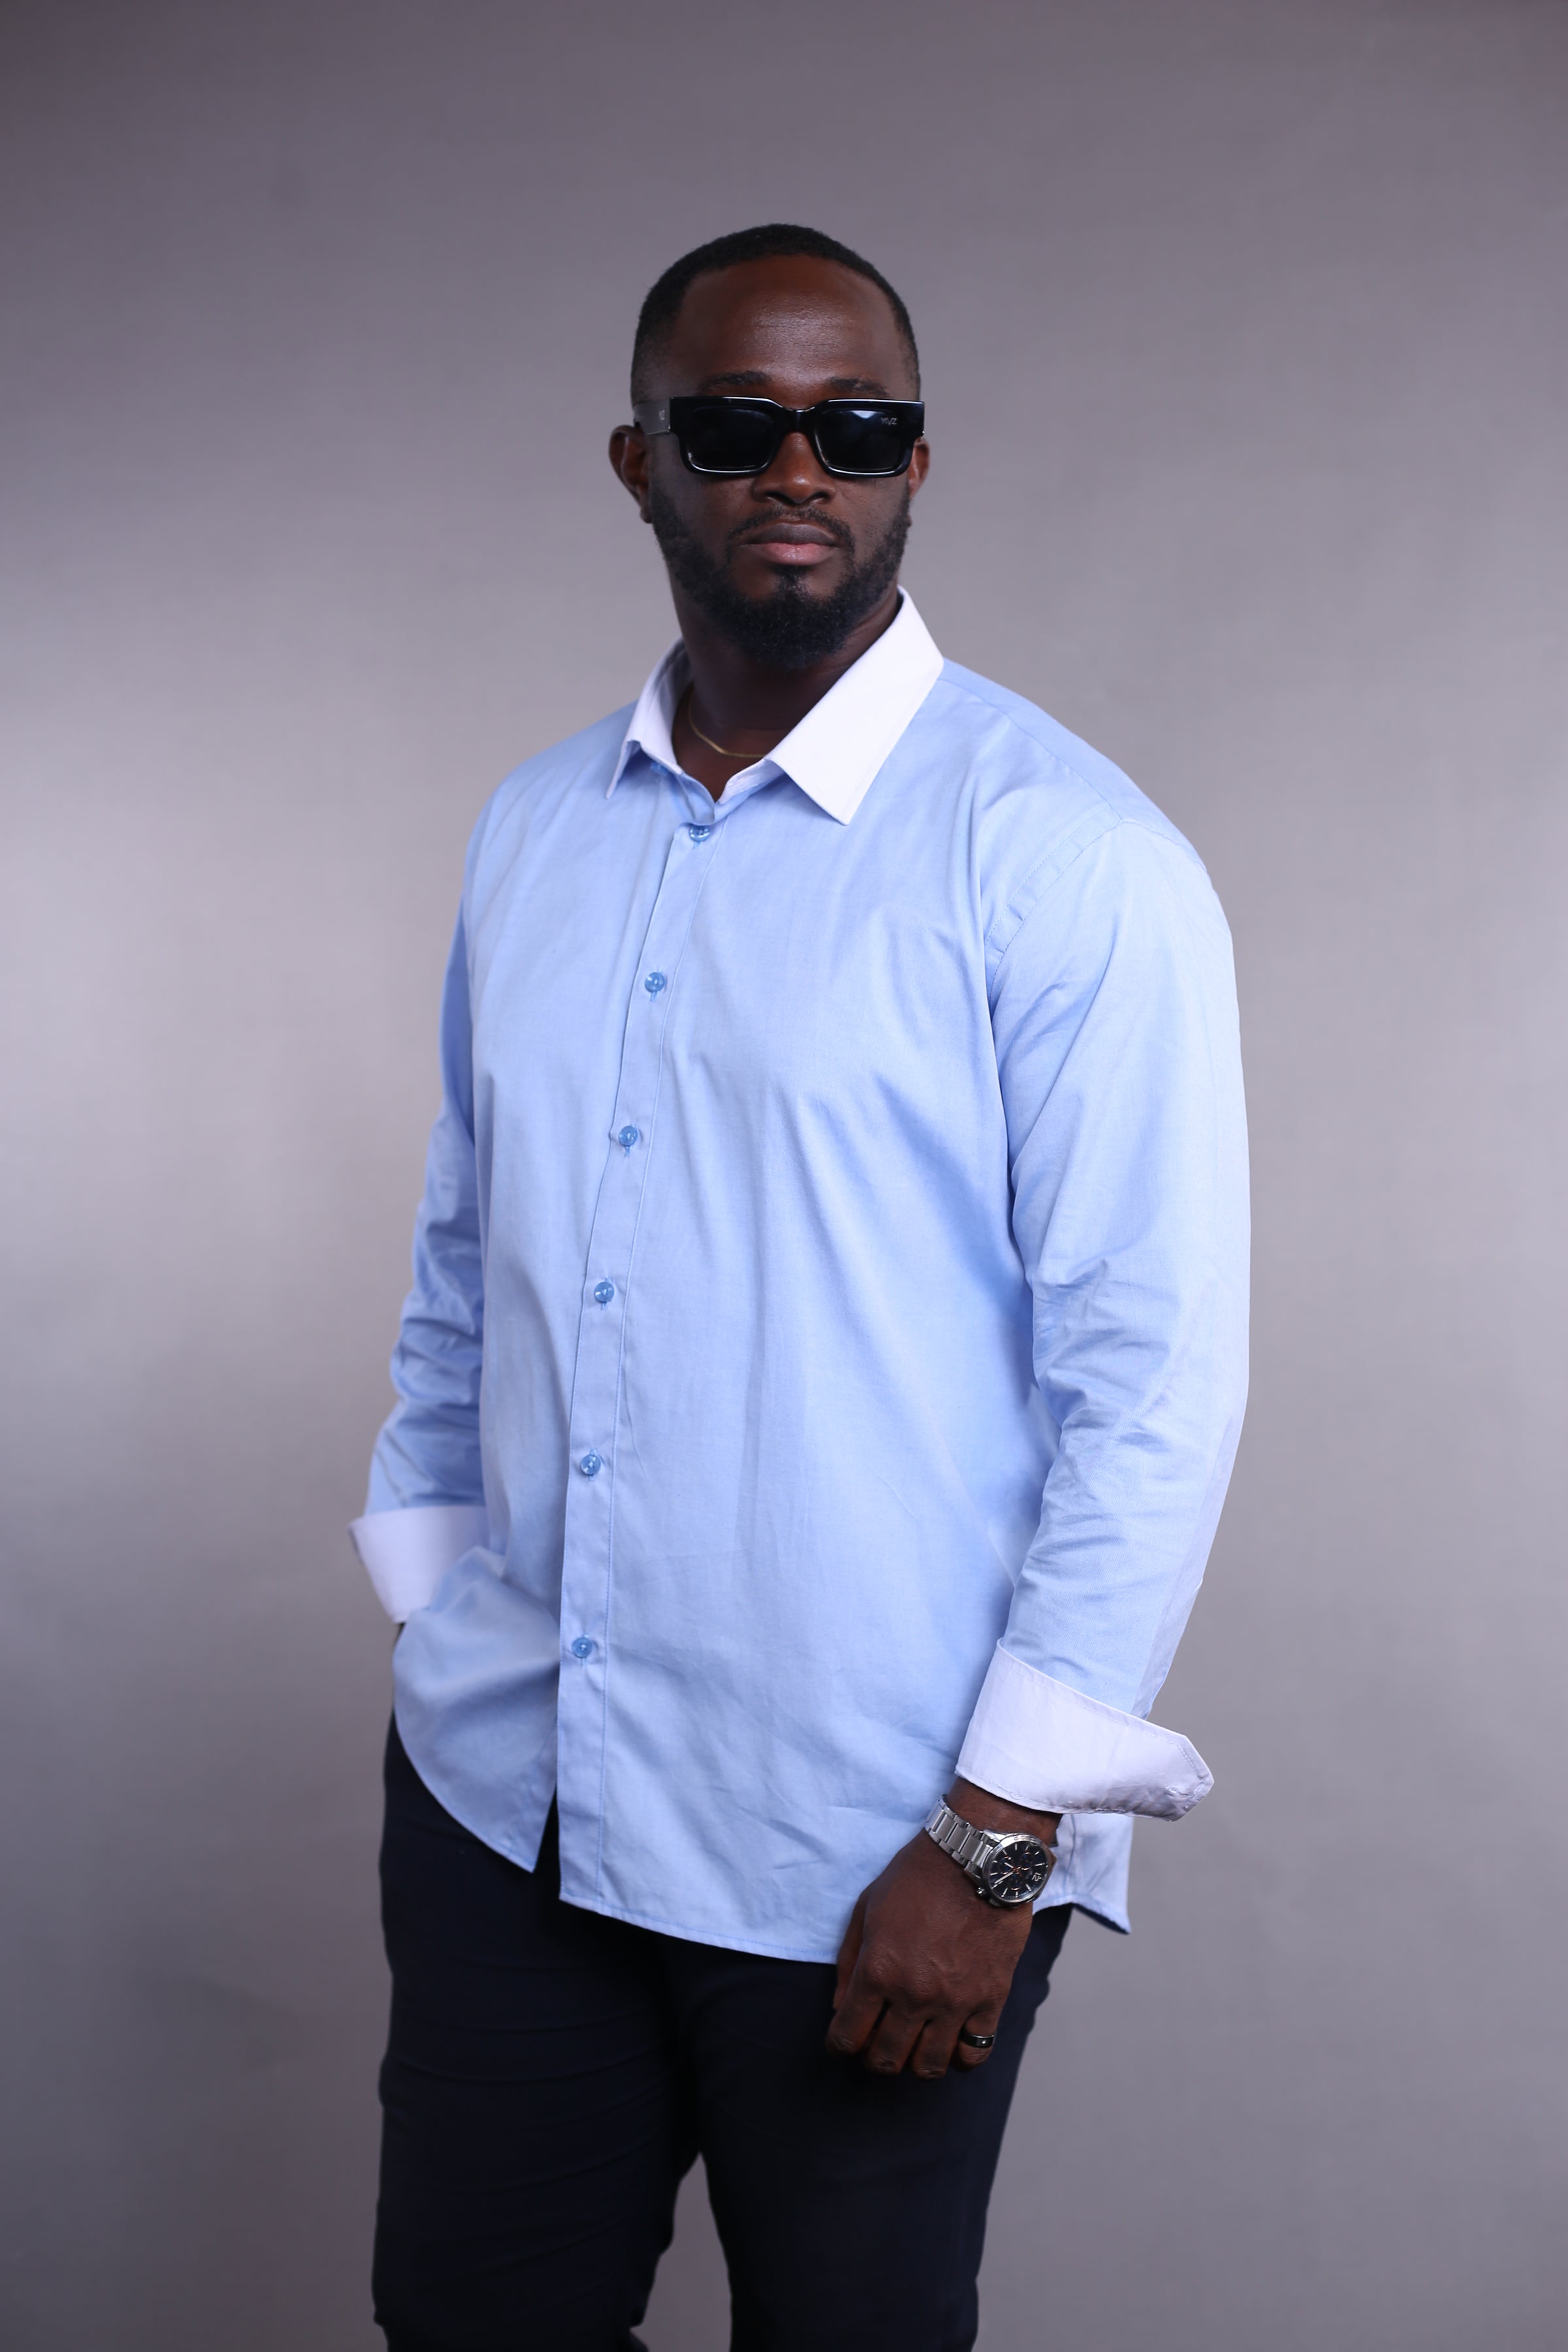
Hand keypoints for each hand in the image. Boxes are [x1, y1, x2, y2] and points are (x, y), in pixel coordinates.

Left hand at [826, 1780, 1060, 2079]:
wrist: (978, 1857)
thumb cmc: (917, 1877)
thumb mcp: (867, 1908)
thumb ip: (849, 1962)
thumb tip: (841, 2008)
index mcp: (878, 1971)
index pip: (847, 2038)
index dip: (839, 2045)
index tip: (843, 2041)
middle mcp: (913, 1994)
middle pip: (885, 2060)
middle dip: (874, 2058)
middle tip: (878, 2040)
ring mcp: (954, 2002)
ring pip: (929, 2066)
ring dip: (915, 2062)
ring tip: (914, 2044)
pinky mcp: (989, 2000)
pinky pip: (974, 2054)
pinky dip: (959, 2056)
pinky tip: (951, 2041)